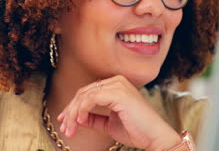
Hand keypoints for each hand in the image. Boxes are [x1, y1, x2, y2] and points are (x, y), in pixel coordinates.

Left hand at [57, 75, 180, 150]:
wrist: (154, 137)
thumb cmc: (137, 130)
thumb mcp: (109, 124)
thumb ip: (94, 118)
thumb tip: (77, 117)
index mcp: (116, 85)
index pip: (88, 92)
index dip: (73, 107)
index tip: (65, 122)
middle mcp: (117, 81)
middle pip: (84, 92)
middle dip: (70, 111)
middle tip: (64, 128)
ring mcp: (118, 85)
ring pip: (85, 95)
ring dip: (73, 113)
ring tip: (70, 129)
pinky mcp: (118, 92)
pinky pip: (91, 98)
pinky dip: (81, 110)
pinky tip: (79, 121)